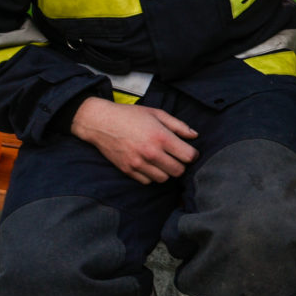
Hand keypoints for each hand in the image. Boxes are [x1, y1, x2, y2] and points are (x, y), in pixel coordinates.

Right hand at [70, 97, 198, 184]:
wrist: (100, 122)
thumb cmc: (130, 115)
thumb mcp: (156, 114)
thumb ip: (178, 125)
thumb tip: (195, 136)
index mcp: (161, 137)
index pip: (188, 157)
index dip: (193, 155)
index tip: (189, 151)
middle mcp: (150, 152)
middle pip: (178, 171)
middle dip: (181, 165)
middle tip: (175, 157)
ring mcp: (138, 163)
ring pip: (163, 179)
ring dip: (166, 171)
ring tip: (162, 160)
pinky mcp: (127, 170)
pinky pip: (147, 181)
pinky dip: (151, 175)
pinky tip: (149, 164)